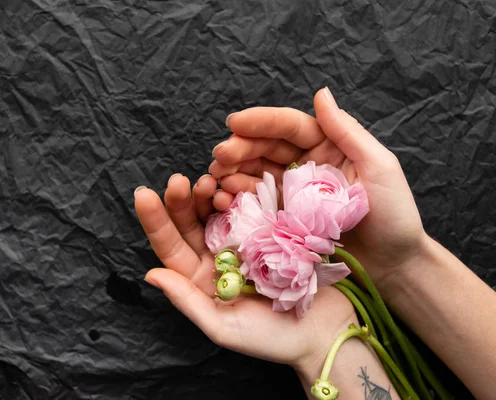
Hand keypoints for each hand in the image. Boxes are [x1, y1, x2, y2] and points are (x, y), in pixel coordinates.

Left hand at [134, 173, 356, 371]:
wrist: (322, 334)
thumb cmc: (271, 340)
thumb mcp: (222, 327)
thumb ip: (187, 300)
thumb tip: (150, 274)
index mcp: (201, 280)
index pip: (171, 247)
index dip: (156, 221)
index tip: (145, 194)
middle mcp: (217, 258)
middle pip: (192, 224)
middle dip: (182, 201)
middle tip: (178, 181)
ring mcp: (244, 243)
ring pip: (218, 213)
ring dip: (209, 196)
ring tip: (210, 183)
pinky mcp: (270, 233)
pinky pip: (250, 209)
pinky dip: (241, 196)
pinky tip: (236, 187)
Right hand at [208, 88, 426, 291]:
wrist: (393, 265)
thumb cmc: (394, 216)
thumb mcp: (379, 167)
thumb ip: (347, 132)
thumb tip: (321, 93)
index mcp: (328, 146)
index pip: (290, 127)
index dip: (261, 122)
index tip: (234, 123)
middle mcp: (307, 165)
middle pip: (267, 148)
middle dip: (240, 148)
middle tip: (220, 156)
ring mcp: (293, 192)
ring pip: (256, 172)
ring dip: (233, 171)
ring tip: (216, 177)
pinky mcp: (284, 218)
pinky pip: (256, 201)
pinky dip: (238, 197)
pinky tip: (225, 196)